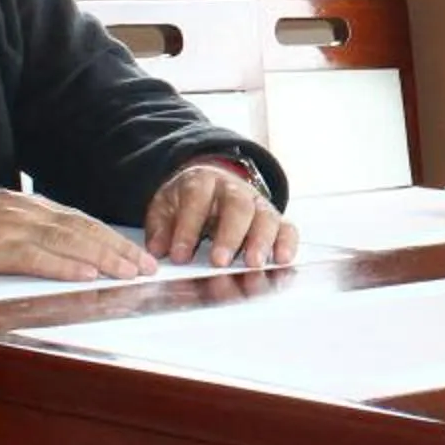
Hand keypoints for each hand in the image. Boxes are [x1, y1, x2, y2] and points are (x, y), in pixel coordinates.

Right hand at [0, 179, 157, 280]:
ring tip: (129, 273)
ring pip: (68, 242)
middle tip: (148, 269)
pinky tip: (85, 275)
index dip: (113, 240)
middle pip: (84, 232)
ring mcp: (13, 228)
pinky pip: (36, 256)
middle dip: (119, 251)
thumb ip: (27, 230)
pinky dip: (64, 266)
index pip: (82, 224)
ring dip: (103, 258)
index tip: (138, 257)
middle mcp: (29, 214)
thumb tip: (57, 249)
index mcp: (31, 209)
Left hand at [144, 161, 298, 269]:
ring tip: (254, 263)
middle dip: (229, 234)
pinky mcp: (274, 217)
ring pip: (264, 215)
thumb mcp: (166, 206)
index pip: (196, 199)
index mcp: (202, 181)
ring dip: (261, 240)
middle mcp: (234, 188)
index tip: (179, 256)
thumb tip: (158, 250)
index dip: (187, 227)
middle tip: (220, 261)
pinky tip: (282, 259)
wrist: (212, 184)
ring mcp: (257, 202)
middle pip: (236, 205)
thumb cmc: (187, 200)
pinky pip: (286, 226)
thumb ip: (160, 227)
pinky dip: (287, 242)